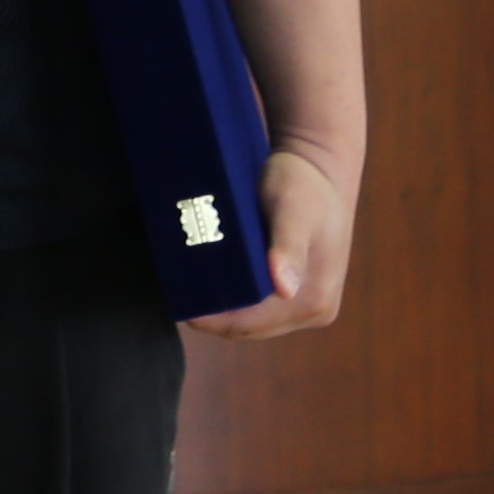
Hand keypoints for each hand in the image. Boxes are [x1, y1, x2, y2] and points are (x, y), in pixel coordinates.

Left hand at [187, 147, 355, 341]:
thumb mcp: (292, 209)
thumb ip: (288, 246)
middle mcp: (314, 309)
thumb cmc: (303, 183)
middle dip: (211, 316)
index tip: (177, 305)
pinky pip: (256, 304)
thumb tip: (285, 290)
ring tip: (184, 288)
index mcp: (314, 300)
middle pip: (248, 327)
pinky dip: (232, 297)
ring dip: (220, 308)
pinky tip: (207, 281)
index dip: (211, 320)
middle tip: (173, 294)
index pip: (250, 326)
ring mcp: (305, 302)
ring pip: (250, 319)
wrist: (320, 165)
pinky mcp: (295, 289)